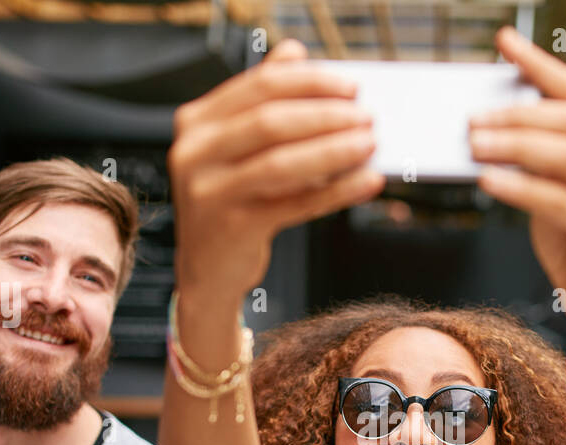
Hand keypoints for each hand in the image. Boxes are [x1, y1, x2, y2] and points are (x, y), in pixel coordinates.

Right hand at [167, 39, 385, 299]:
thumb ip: (259, 101)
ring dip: (335, 150)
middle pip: (270, 121)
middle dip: (326, 116)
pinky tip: (365, 182)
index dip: (310, 82)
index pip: (259, 86)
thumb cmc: (229, 203)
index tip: (349, 87)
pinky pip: (295, 204)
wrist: (206, 270)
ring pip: (282, 162)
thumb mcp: (234, 148)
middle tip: (366, 117)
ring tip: (369, 145)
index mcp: (197, 122)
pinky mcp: (233, 227)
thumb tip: (294, 54)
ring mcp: (209, 191)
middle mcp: (195, 153)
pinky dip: (337, 191)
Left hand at [470, 26, 565, 333]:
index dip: (539, 64)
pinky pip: (559, 199)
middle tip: (472, 117)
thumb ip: (536, 157)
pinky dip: (520, 186)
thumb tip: (485, 123)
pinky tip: (489, 181)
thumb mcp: (553, 192)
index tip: (502, 42)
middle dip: (517, 113)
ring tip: (473, 144)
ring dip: (514, 145)